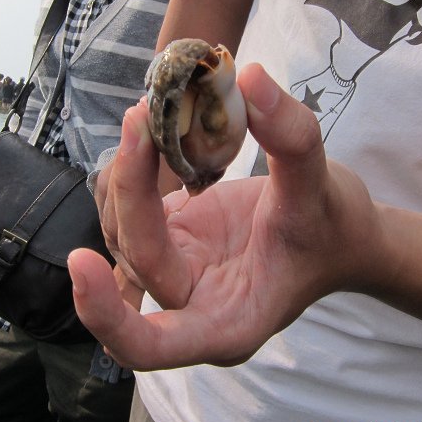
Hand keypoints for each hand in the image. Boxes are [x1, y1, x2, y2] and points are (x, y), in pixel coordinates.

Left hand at [68, 64, 388, 369]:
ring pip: (121, 227)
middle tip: (140, 119)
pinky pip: (129, 208)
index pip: (149, 344)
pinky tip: (150, 132)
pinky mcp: (170, 238)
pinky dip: (133, 170)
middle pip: (134, 256)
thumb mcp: (322, 188)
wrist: (341, 231)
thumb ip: (290, 138)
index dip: (105, 313)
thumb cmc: (334, 228)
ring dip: (126, 171)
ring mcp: (177, 270)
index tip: (80, 260)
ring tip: (149, 113)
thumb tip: (251, 77)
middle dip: (129, 188)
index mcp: (226, 322)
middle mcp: (191, 303)